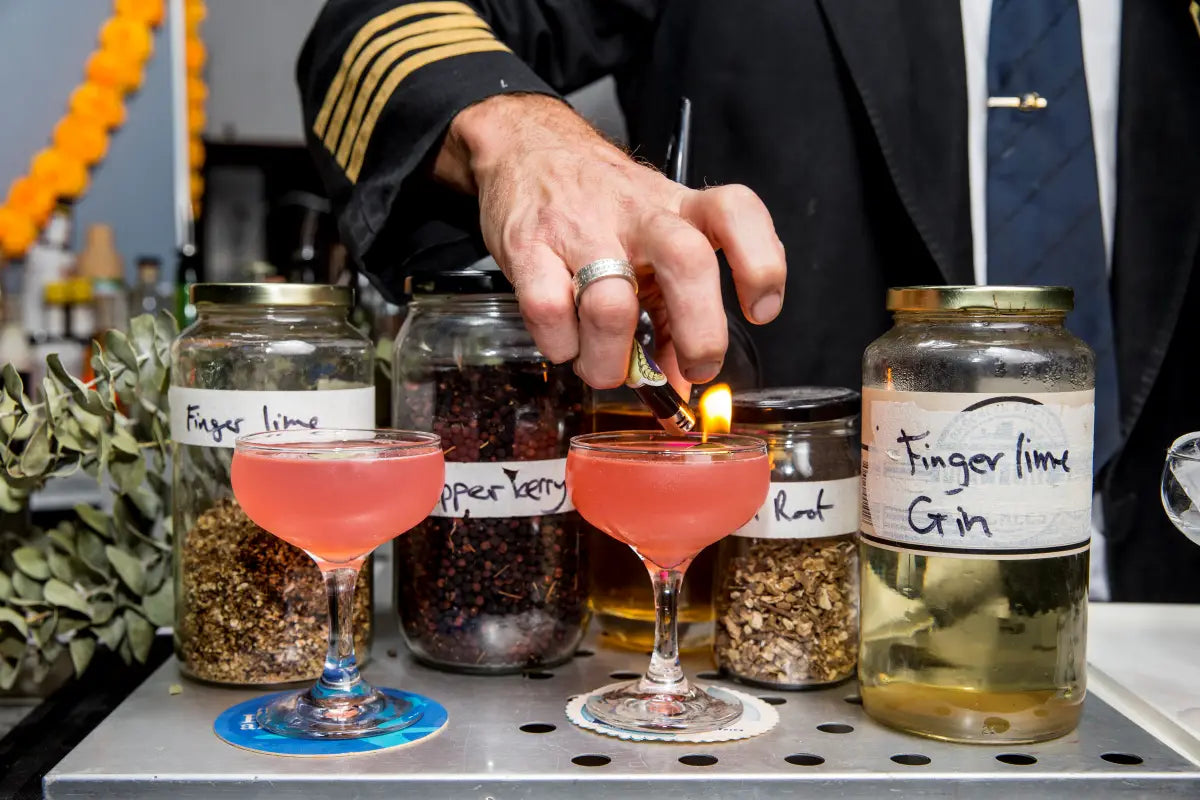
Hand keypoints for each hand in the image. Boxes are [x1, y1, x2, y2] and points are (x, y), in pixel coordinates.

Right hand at [436, 94, 785, 390]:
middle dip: (699, 333)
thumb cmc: (600, 209)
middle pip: (687, 262)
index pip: (735, 213)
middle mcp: (637, 214)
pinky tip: (565, 342)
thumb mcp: (651, 247)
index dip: (760, 264)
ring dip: (610, 360)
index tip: (761, 310)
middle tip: (695, 365)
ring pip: (610, 306)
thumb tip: (681, 385)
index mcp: (679, 209)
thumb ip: (671, 316)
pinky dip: (561, 346)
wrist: (528, 149)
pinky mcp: (529, 247)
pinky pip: (550, 312)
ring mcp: (581, 228)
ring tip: (605, 366)